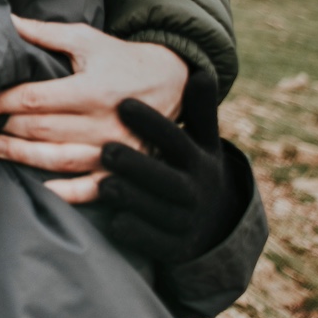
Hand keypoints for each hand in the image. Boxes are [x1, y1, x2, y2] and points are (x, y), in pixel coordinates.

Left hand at [0, 15, 187, 202]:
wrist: (172, 81)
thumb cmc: (120, 59)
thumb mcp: (86, 40)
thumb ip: (45, 32)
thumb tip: (6, 19)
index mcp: (91, 89)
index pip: (34, 99)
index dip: (0, 102)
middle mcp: (103, 122)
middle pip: (42, 130)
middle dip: (8, 129)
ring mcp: (115, 149)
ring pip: (60, 160)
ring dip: (25, 157)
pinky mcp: (125, 168)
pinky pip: (93, 188)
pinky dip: (68, 193)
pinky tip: (43, 190)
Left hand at [96, 71, 236, 262]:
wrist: (213, 223)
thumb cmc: (194, 167)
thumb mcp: (203, 140)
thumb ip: (198, 108)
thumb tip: (201, 70)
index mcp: (199, 160)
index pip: (176, 139)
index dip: (152, 123)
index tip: (124, 103)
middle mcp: (194, 191)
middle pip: (166, 178)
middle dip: (137, 165)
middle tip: (107, 149)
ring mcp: (184, 221)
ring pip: (156, 210)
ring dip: (130, 197)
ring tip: (104, 183)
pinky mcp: (172, 247)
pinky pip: (152, 241)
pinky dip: (134, 232)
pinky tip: (113, 220)